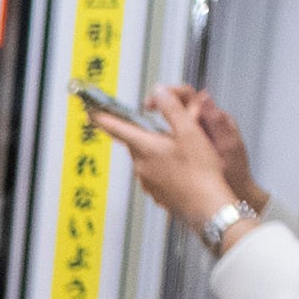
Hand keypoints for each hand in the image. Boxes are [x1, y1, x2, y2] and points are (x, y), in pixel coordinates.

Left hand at [89, 88, 248, 233]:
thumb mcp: (190, 131)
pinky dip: (163, 167)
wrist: (208, 205)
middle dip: (144, 133)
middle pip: (135, 142)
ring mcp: (146, 181)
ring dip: (155, 150)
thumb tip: (158, 92)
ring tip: (179, 150)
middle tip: (163, 129)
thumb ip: (172, 109)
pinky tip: (180, 168)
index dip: (102, 117)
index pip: (116, 128)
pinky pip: (154, 173)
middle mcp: (140, 165)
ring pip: (145, 158)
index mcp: (145, 147)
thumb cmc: (200, 171)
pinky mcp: (156, 192)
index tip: (90, 111)